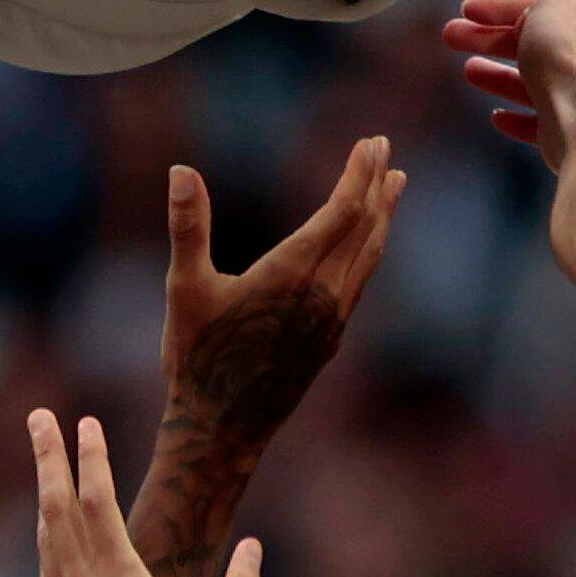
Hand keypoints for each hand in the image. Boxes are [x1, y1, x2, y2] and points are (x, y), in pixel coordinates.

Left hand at [27, 412, 263, 576]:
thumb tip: (258, 547)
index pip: (97, 502)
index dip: (90, 457)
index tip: (86, 421)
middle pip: (58, 506)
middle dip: (48, 455)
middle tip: (38, 414)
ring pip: (47, 535)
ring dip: (46, 491)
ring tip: (45, 458)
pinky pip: (46, 568)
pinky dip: (48, 535)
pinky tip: (52, 526)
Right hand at [161, 138, 403, 456]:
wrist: (220, 432)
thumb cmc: (197, 359)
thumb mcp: (184, 289)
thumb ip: (188, 226)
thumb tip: (181, 169)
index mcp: (290, 276)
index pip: (341, 213)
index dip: (358, 175)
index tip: (371, 144)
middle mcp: (321, 296)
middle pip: (364, 229)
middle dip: (377, 186)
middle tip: (387, 149)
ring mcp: (331, 322)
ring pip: (368, 257)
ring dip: (382, 217)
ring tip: (395, 186)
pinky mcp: (329, 341)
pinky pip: (360, 283)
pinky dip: (369, 251)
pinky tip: (365, 246)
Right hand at [442, 0, 575, 168]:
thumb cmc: (569, 55)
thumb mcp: (546, 8)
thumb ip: (532, 9)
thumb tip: (526, 27)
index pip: (546, 6)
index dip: (503, 6)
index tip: (467, 10)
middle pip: (537, 45)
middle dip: (491, 38)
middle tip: (453, 34)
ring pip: (537, 83)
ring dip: (500, 76)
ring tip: (468, 70)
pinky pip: (544, 124)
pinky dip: (519, 120)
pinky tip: (498, 117)